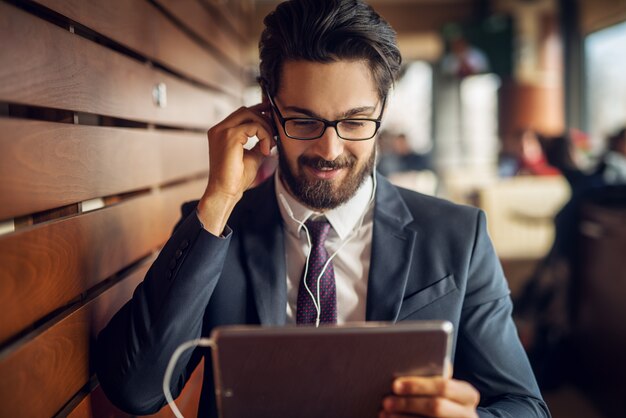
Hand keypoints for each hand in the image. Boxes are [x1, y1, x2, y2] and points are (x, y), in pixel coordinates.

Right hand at [197, 103, 275, 234]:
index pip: (241, 114)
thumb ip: (258, 143)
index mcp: (221, 132)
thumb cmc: (237, 177)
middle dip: (264, 118)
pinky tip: (266, 151)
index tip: (273, 118)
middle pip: (245, 110)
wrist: (226, 192)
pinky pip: (254, 126)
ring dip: (265, 128)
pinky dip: (264, 136)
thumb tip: (271, 135)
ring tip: (270, 146)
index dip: (258, 112)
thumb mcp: (252, 155)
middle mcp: (219, 129)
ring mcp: (222, 131)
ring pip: (250, 115)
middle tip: (275, 133)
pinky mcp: (230, 136)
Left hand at [380, 374, 479, 417]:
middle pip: (436, 407)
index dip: (417, 385)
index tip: (394, 385)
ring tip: (384, 412)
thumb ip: (434, 376)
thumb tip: (408, 363)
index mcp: (468, 394)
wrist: (452, 417)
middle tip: (386, 401)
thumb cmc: (444, 399)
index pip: (444, 386)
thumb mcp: (444, 388)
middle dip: (408, 403)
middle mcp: (468, 414)